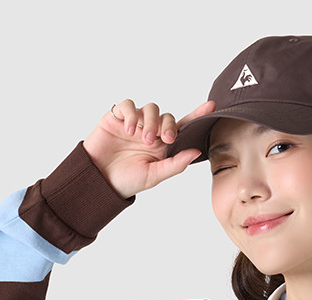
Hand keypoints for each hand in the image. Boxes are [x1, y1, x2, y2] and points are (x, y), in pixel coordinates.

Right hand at [83, 98, 215, 197]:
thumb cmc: (127, 182)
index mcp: (161, 146)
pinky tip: (129, 129)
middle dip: (167, 125)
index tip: (211, 107)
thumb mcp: (154, 176)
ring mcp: (134, 124)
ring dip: (149, 121)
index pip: (182, 127)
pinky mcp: (117, 118)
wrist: (99, 181)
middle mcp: (149, 132)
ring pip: (149, 109)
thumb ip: (175, 164)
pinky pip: (128, 105)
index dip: (196, 116)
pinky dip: (131, 114)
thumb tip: (196, 152)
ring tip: (142, 138)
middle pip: (165, 116)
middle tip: (164, 139)